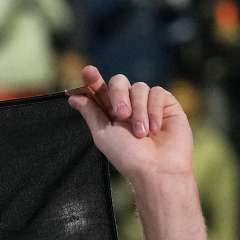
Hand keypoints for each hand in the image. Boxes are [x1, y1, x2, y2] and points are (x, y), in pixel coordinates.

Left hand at [68, 66, 193, 185]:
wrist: (156, 168)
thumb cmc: (127, 155)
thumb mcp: (103, 133)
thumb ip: (91, 112)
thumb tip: (73, 96)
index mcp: (109, 112)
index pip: (99, 89)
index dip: (93, 79)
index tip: (87, 71)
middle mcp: (128, 104)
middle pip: (119, 81)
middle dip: (118, 95)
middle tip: (121, 115)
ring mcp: (147, 103)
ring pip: (139, 87)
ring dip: (138, 110)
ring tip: (141, 133)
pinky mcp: (166, 103)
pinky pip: (157, 93)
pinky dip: (154, 111)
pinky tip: (155, 129)